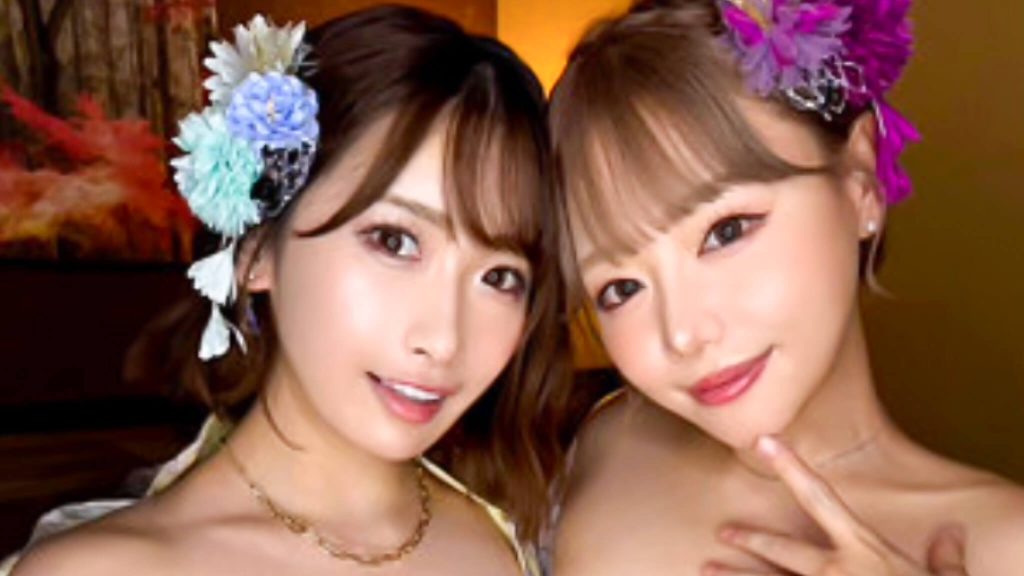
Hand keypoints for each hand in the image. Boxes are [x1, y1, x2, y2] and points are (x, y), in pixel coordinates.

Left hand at [703, 436, 967, 575]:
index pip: (819, 498)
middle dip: (752, 537)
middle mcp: (833, 573)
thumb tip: (952, 533)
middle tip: (723, 530)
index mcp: (863, 552)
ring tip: (705, 570)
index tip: (765, 441)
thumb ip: (945, 559)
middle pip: (782, 549)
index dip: (790, 467)